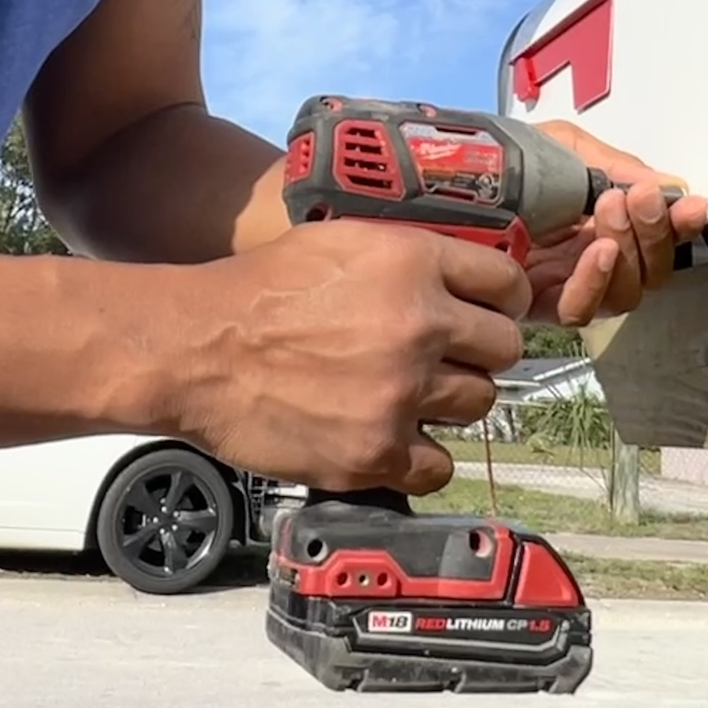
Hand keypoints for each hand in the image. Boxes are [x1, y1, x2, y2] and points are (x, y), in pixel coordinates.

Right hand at [171, 220, 529, 494]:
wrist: (199, 349)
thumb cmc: (260, 291)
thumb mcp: (343, 241)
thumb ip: (410, 256)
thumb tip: (466, 275)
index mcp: (413, 263)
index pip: (507, 284)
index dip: (502, 300)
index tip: (490, 311)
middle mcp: (418, 326)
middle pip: (504, 348)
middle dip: (481, 351)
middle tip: (449, 355)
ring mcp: (400, 394)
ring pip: (479, 404)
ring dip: (452, 400)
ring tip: (410, 392)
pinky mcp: (376, 452)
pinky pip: (440, 466)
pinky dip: (423, 456)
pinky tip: (396, 437)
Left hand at [521, 122, 707, 327]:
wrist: (442, 174)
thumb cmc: (501, 158)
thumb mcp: (566, 148)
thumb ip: (616, 168)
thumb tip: (672, 186)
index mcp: (602, 220)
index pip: (656, 237)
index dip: (678, 227)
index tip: (692, 206)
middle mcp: (589, 257)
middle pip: (648, 272)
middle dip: (654, 234)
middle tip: (638, 198)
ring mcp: (564, 283)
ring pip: (622, 294)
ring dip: (628, 252)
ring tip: (611, 210)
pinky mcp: (534, 304)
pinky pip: (579, 310)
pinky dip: (595, 282)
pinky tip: (596, 250)